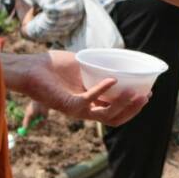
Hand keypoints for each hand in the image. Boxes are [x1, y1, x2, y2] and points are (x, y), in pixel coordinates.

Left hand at [3, 50, 149, 126]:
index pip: (115, 112)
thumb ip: (99, 66)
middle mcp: (84, 109)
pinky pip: (89, 101)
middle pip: (114, 118)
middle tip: (146, 96)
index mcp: (90, 103)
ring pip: (105, 115)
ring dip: (123, 105)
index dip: (132, 107)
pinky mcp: (67, 104)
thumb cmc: (53, 66)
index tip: (147, 94)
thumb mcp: (82, 65)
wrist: (30, 67)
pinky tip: (113, 80)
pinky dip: (102, 90)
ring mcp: (76, 109)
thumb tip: (119, 59)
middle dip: (133, 109)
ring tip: (136, 92)